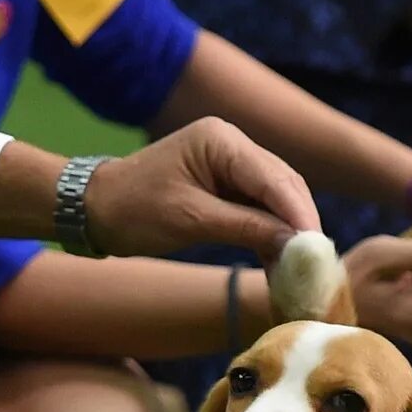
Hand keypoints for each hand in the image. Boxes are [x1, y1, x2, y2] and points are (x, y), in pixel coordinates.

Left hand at [83, 118, 317, 259]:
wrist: (93, 208)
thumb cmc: (133, 210)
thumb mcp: (191, 220)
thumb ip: (245, 227)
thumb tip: (295, 243)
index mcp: (221, 140)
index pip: (273, 178)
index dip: (299, 214)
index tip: (318, 248)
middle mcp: (231, 144)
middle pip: (281, 185)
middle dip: (300, 224)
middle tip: (318, 263)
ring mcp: (229, 163)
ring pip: (274, 198)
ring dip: (287, 233)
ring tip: (301, 270)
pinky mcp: (224, 184)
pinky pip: (257, 207)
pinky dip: (268, 234)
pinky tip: (279, 263)